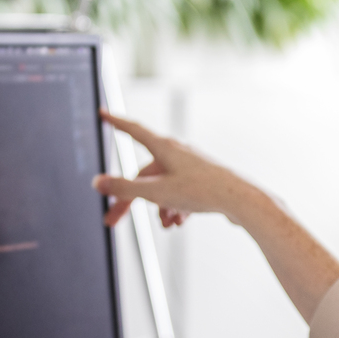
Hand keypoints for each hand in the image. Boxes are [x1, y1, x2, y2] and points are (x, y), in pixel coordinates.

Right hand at [94, 112, 264, 228]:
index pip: (133, 130)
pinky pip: (179, 193)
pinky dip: (174, 208)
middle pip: (143, 173)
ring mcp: (191, 167)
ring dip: (157, 207)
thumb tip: (98, 182)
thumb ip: (124, 189)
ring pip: (162, 187)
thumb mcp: (155, 193)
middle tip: (112, 219)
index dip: (116, 122)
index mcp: (164, 148)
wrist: (240, 201)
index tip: (104, 113)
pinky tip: (179, 222)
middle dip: (129, 198)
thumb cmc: (202, 191)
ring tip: (165, 224)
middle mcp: (177, 153)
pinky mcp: (202, 180)